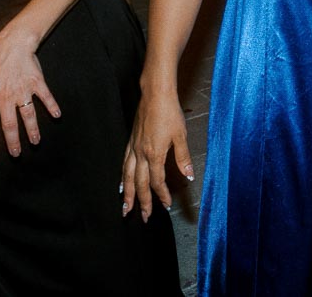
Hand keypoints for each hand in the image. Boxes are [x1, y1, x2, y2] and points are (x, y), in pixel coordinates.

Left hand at [0, 26, 59, 157]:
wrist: (12, 44)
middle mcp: (6, 97)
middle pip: (9, 125)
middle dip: (13, 142)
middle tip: (16, 154)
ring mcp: (23, 90)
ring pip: (28, 115)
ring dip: (32, 130)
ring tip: (35, 142)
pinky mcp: (37, 82)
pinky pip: (46, 97)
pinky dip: (52, 106)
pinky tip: (57, 115)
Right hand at [120, 83, 193, 222]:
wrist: (155, 95)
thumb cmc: (170, 113)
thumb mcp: (181, 135)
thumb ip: (183, 158)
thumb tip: (189, 176)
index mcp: (154, 154)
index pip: (157, 181)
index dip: (161, 195)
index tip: (166, 205)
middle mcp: (141, 154)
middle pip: (139, 184)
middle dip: (142, 202)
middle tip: (143, 217)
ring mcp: (133, 148)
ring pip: (127, 176)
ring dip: (127, 194)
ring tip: (125, 208)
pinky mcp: (131, 141)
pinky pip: (124, 164)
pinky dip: (122, 177)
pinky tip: (121, 183)